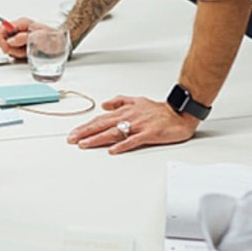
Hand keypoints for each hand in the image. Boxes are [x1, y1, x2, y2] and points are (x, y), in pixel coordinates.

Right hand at [0, 18, 49, 59]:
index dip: (1, 39)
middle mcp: (19, 28)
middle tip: (19, 51)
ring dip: (15, 51)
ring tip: (25, 51)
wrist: (59, 43)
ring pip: (6, 45)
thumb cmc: (53, 37)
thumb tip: (10, 40)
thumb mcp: (40, 37)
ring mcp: (19, 36)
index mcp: (22, 23)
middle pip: (2, 37)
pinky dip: (17, 54)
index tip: (7, 48)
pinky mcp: (20, 43)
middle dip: (8, 47)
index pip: (2, 27)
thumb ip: (23, 38)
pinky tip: (25, 53)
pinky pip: (12, 50)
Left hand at [66, 95, 197, 153]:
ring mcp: (138, 126)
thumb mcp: (136, 100)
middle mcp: (129, 117)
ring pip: (114, 132)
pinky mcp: (149, 134)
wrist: (179, 113)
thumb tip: (104, 105)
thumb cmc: (159, 110)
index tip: (74, 133)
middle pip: (102, 125)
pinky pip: (133, 140)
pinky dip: (122, 145)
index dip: (86, 126)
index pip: (100, 118)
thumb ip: (119, 101)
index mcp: (125, 110)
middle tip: (72, 139)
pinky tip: (112, 150)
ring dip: (97, 139)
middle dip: (85, 132)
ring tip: (84, 144)